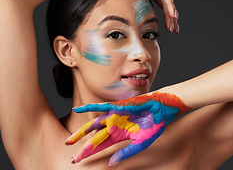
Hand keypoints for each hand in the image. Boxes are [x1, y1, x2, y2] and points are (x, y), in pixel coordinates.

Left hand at [65, 91, 191, 165]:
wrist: (161, 110)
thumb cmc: (153, 126)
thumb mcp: (140, 144)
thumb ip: (126, 153)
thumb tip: (110, 163)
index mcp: (119, 136)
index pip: (100, 146)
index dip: (89, 153)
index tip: (77, 161)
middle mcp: (114, 126)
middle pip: (94, 138)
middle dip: (83, 147)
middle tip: (72, 157)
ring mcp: (114, 116)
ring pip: (94, 125)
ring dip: (81, 132)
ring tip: (69, 140)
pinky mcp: (116, 106)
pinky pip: (100, 107)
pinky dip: (88, 108)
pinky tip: (77, 110)